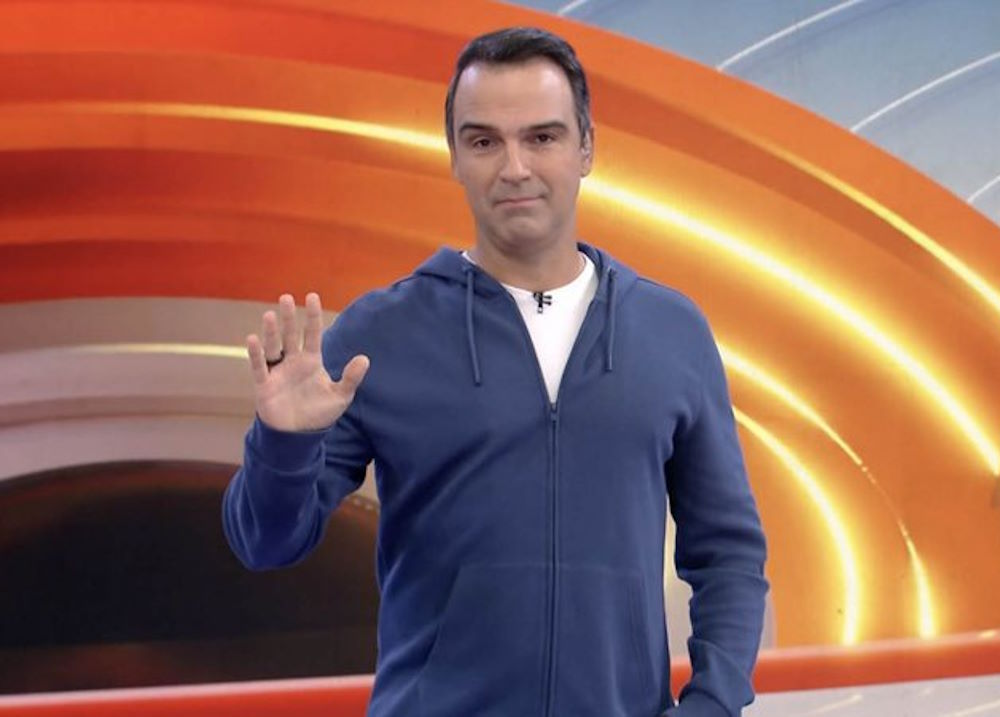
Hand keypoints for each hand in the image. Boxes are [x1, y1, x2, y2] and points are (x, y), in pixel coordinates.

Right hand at [246, 292, 368, 431]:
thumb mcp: (340, 396)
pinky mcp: (265, 385)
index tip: (312, 296)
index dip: (312, 316)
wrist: (299, 435)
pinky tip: (253, 339)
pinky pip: (259, 367)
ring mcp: (278, 372)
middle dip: (289, 318)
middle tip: (286, 297)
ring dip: (271, 332)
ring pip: (273, 347)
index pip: (313, 334)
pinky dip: (255, 354)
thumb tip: (364, 358)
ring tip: (269, 315)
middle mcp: (293, 362)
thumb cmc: (319, 413)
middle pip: (290, 335)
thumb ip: (351, 378)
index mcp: (311, 361)